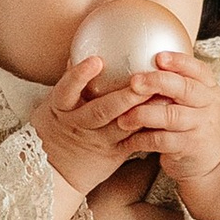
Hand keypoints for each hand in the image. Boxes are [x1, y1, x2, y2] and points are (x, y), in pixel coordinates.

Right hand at [32, 51, 157, 199]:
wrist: (55, 170)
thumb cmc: (58, 127)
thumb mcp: (54, 105)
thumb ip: (69, 81)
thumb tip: (80, 49)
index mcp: (61, 109)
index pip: (67, 90)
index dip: (80, 76)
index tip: (96, 60)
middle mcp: (79, 125)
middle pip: (101, 111)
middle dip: (124, 97)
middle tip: (143, 81)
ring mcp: (97, 141)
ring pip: (123, 126)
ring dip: (144, 111)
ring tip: (163, 95)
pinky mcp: (113, 154)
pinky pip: (134, 141)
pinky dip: (149, 129)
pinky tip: (164, 116)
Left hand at [116, 49, 219, 193]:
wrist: (211, 163)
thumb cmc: (195, 126)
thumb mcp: (196, 103)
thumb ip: (178, 86)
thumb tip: (143, 65)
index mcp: (210, 89)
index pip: (198, 69)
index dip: (179, 62)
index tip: (158, 57)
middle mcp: (209, 105)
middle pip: (184, 88)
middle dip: (156, 82)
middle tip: (133, 82)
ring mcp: (201, 127)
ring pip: (170, 115)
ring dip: (142, 114)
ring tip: (123, 117)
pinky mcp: (190, 147)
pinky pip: (161, 139)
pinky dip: (142, 138)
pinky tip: (129, 138)